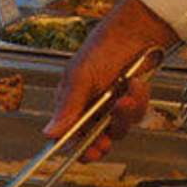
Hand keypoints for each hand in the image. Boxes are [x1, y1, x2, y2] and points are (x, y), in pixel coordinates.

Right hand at [47, 0, 176, 158]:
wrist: (135, 33)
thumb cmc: (102, 49)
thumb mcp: (80, 78)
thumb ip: (67, 107)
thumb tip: (48, 133)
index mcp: (71, 104)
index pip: (69, 136)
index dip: (78, 149)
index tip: (89, 153)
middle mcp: (90, 110)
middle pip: (95, 141)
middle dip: (104, 139)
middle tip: (106, 140)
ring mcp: (111, 109)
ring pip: (118, 130)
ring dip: (125, 114)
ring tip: (127, 94)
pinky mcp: (131, 105)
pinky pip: (135, 116)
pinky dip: (138, 102)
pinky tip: (136, 85)